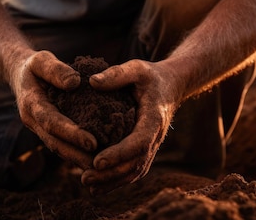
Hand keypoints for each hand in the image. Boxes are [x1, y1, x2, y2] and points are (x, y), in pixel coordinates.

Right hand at [11, 50, 97, 168]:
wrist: (19, 73)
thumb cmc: (34, 65)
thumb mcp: (42, 60)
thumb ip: (56, 69)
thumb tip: (75, 82)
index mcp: (31, 104)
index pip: (52, 122)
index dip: (71, 133)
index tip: (92, 142)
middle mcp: (33, 121)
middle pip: (55, 143)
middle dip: (77, 154)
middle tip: (100, 163)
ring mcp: (39, 128)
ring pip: (58, 148)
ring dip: (77, 159)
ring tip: (101, 167)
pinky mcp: (47, 131)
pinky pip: (61, 145)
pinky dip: (76, 153)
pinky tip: (95, 158)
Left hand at [80, 59, 181, 194]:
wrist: (170, 86)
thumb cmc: (150, 77)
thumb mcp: (136, 69)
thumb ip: (117, 74)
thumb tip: (91, 82)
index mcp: (154, 118)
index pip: (139, 142)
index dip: (119, 154)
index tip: (97, 161)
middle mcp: (155, 137)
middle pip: (135, 163)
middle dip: (111, 174)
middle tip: (85, 178)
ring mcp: (152, 146)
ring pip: (135, 171)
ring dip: (112, 181)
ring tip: (87, 184)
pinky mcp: (145, 150)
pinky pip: (133, 170)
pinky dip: (117, 180)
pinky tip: (97, 186)